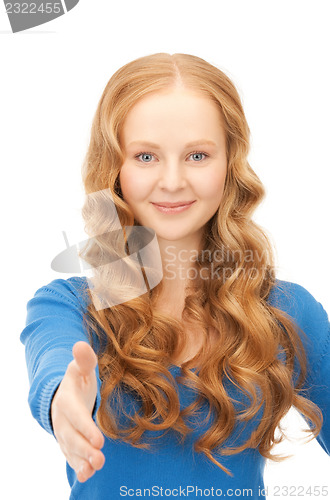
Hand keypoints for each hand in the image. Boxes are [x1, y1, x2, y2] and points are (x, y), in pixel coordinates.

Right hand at [51, 341, 104, 482]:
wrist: (63, 397)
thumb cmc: (77, 381)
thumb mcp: (81, 368)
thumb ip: (84, 359)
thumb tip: (80, 344)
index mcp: (67, 400)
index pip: (76, 416)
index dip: (86, 427)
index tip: (100, 439)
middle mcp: (63, 420)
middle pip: (73, 437)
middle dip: (85, 449)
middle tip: (100, 458)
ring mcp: (65, 434)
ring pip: (72, 450)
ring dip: (83, 460)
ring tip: (95, 469)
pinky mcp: (69, 445)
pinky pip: (72, 458)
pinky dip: (78, 467)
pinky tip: (88, 475)